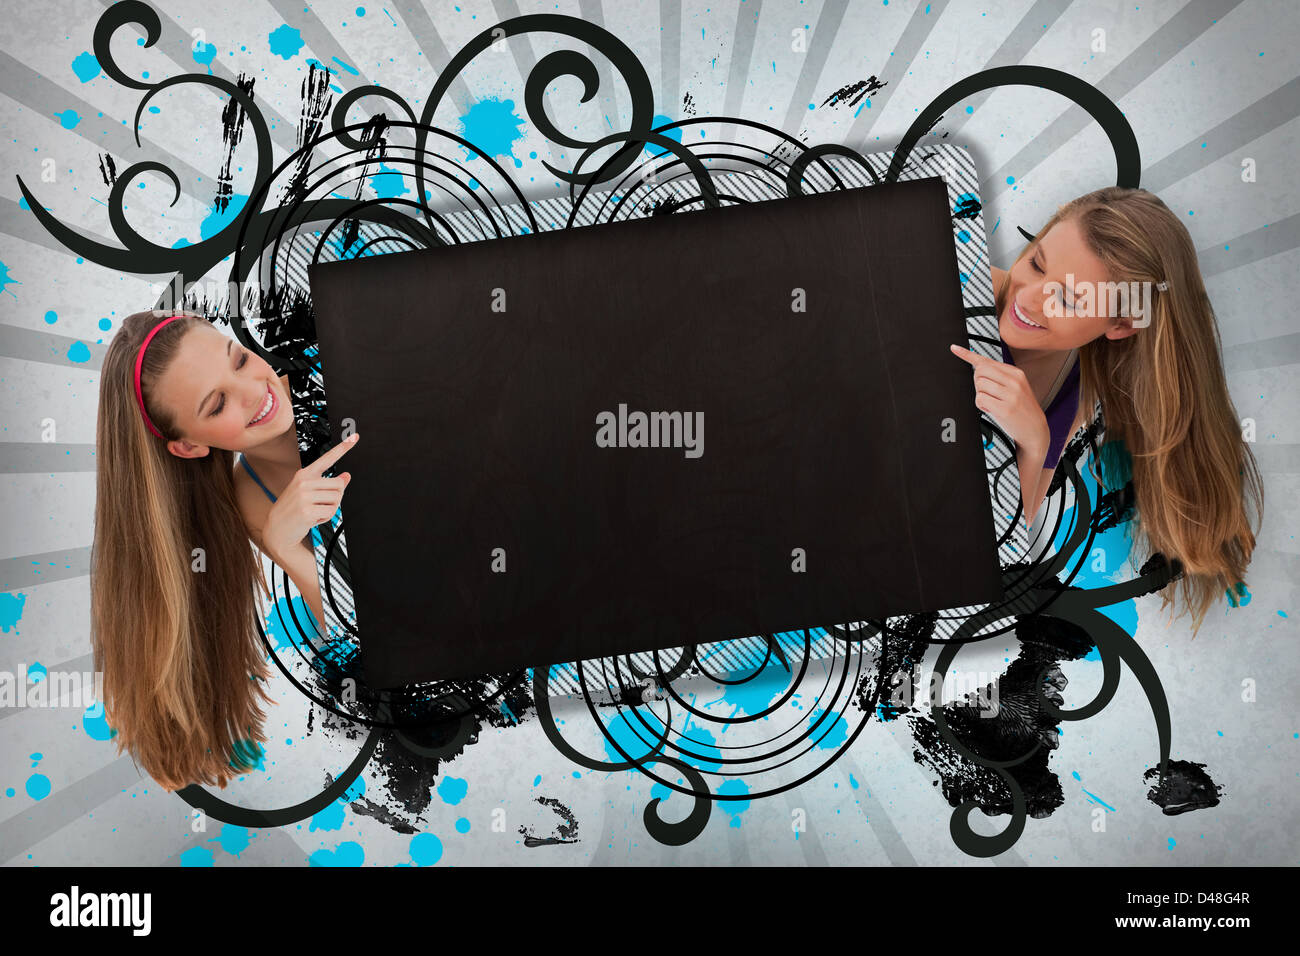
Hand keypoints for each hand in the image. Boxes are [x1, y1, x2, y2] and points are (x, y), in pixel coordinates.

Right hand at [260, 434, 358, 561]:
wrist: (277, 530)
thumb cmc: (294, 510)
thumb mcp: (309, 493)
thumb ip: (328, 484)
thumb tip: (347, 476)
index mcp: (304, 474)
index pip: (327, 458)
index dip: (343, 448)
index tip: (355, 437)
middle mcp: (304, 481)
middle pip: (339, 485)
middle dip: (335, 498)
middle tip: (319, 506)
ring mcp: (304, 496)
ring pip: (337, 499)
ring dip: (330, 509)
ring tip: (314, 512)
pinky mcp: (307, 510)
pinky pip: (331, 512)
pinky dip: (326, 518)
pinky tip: (312, 519)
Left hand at [949, 345, 1049, 464]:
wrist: (1035, 429)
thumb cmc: (1021, 408)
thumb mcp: (1015, 387)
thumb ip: (999, 376)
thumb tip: (977, 366)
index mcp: (1016, 373)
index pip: (987, 361)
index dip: (967, 355)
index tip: (953, 348)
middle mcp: (1014, 381)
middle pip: (979, 371)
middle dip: (977, 382)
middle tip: (987, 393)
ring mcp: (1011, 395)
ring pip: (979, 386)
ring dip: (980, 396)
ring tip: (993, 403)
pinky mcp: (1005, 408)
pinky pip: (980, 400)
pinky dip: (981, 406)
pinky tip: (991, 409)